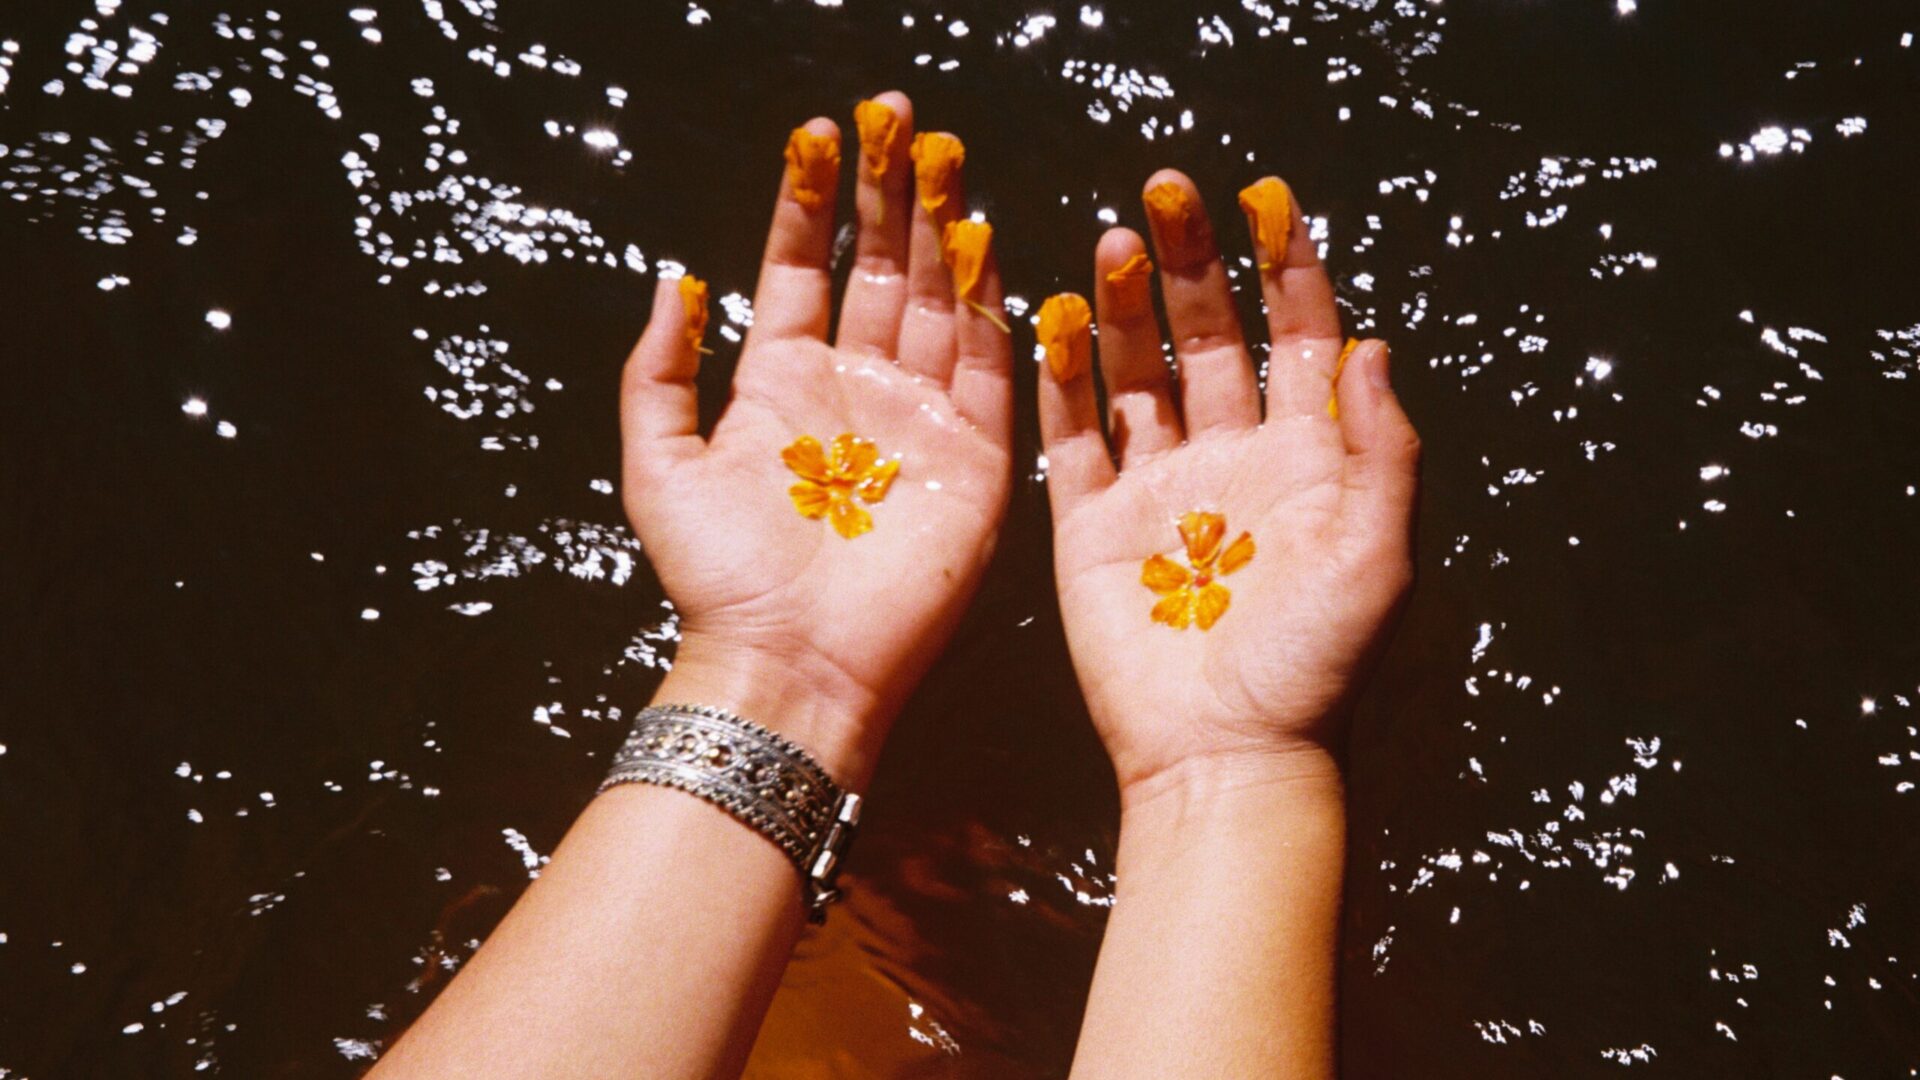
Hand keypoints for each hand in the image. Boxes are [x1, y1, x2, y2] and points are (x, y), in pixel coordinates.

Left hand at [618, 93, 1010, 784]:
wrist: (791, 664)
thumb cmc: (718, 578)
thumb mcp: (659, 465)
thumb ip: (659, 372)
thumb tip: (670, 277)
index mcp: (782, 382)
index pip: (803, 266)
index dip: (813, 200)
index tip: (820, 132)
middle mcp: (856, 388)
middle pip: (880, 267)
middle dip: (891, 191)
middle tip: (899, 117)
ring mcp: (919, 418)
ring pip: (936, 299)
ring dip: (942, 228)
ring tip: (942, 154)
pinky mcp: (974, 457)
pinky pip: (987, 365)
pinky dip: (988, 303)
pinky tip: (985, 241)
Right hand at [1036, 170, 1418, 802]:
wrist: (1222, 757)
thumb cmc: (1314, 667)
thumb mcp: (1379, 556)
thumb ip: (1383, 450)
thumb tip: (1373, 344)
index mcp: (1305, 461)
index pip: (1299, 340)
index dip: (1288, 270)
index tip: (1269, 202)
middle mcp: (1230, 461)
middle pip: (1208, 336)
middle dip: (1193, 260)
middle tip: (1167, 189)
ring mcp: (1156, 490)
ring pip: (1136, 370)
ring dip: (1127, 302)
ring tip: (1113, 238)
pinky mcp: (1089, 524)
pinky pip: (1072, 434)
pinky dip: (1063, 376)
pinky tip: (1061, 319)